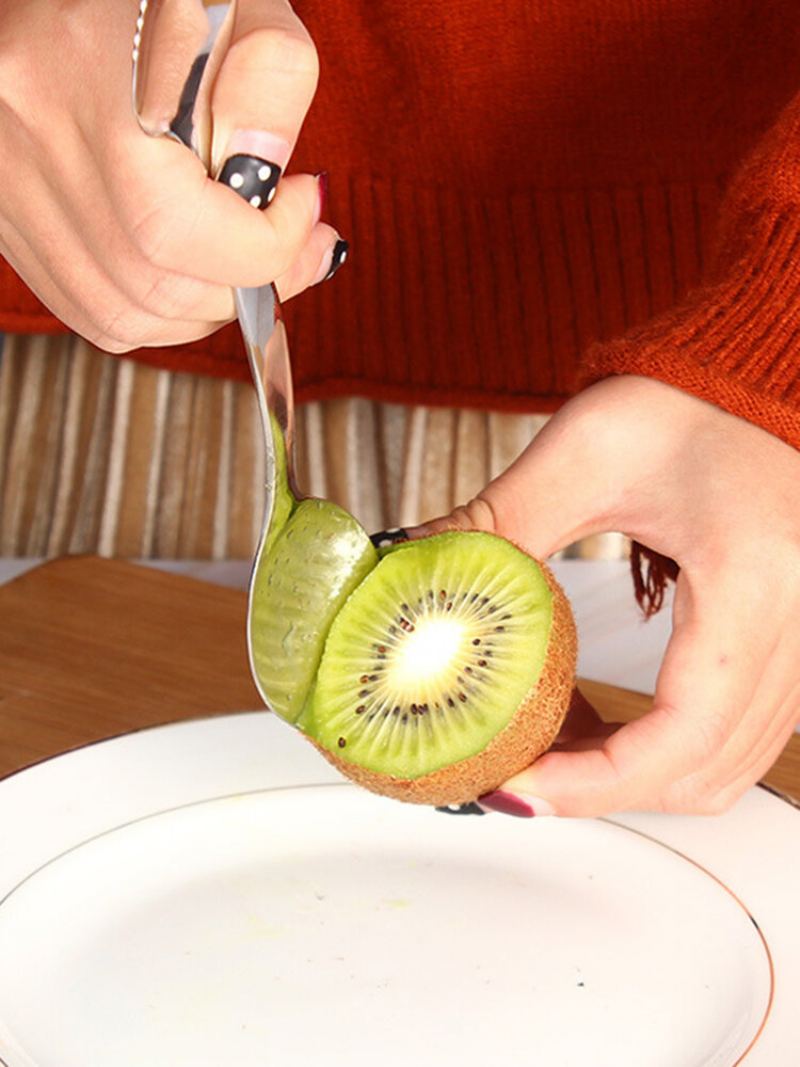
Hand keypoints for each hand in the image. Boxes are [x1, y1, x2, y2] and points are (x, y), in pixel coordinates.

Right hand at [0, 0, 338, 351]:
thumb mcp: (229, 3)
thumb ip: (268, 74)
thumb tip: (272, 178)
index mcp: (80, 84)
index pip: (176, 229)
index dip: (265, 244)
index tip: (305, 206)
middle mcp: (29, 149)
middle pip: (156, 285)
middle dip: (250, 283)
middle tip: (298, 247)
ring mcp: (12, 191)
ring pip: (127, 314)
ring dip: (210, 305)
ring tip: (252, 257)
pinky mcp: (14, 220)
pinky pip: (96, 309)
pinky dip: (164, 310)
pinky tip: (200, 271)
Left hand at [413, 375, 799, 815]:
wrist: (751, 380)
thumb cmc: (691, 400)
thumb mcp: (584, 454)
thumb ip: (497, 525)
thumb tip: (411, 572)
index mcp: (749, 584)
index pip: (680, 735)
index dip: (593, 784)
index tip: (513, 785)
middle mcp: (793, 628)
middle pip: (700, 772)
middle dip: (596, 790)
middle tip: (507, 771)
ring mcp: (796, 644)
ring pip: (720, 767)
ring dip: (626, 777)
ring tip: (540, 747)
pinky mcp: (780, 644)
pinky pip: (729, 734)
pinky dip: (657, 750)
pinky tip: (590, 720)